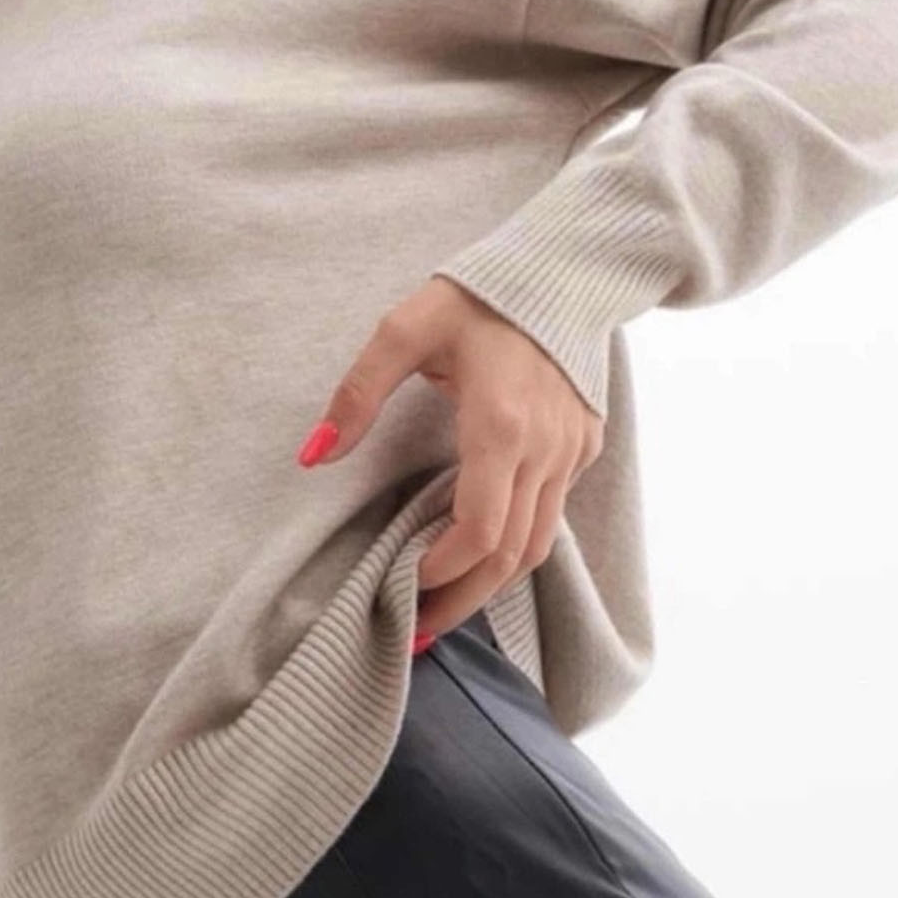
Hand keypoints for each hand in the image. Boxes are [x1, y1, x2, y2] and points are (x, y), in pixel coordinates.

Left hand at [296, 276, 604, 640]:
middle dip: (462, 600)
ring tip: (445, 607)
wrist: (566, 267)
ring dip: (492, 584)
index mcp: (500, 426)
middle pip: (511, 556)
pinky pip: (553, 513)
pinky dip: (517, 544)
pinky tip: (481, 554)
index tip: (404, 584)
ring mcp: (572, 451)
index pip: (480, 531)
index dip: (442, 571)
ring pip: (539, 545)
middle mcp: (545, 448)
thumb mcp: (405, 329)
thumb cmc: (479, 296)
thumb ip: (358, 393)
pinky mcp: (585, 445)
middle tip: (418, 629)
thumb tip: (312, 454)